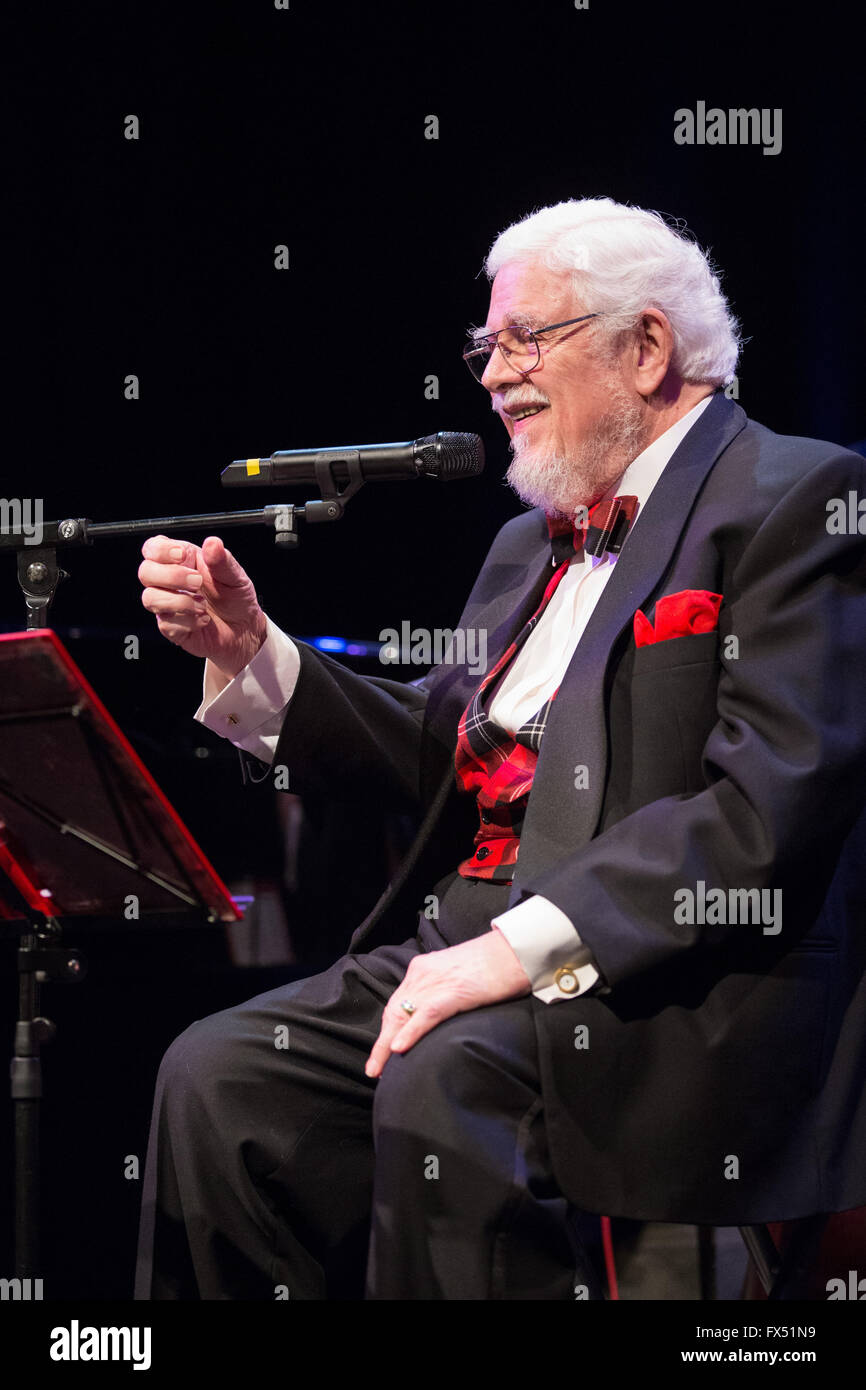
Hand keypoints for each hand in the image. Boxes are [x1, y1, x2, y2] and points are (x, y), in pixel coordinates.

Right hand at [138, 534, 267, 678]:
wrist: (244, 629)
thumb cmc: (236, 598)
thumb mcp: (236, 576)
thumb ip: (222, 560)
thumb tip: (213, 543)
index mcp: (183, 561)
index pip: (153, 548)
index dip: (161, 550)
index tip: (181, 555)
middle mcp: (170, 582)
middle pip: (145, 572)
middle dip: (171, 576)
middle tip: (197, 582)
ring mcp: (168, 605)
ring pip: (150, 598)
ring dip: (180, 602)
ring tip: (203, 605)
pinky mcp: (171, 627)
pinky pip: (166, 624)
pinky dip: (189, 622)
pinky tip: (203, 620)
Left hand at [365, 930, 531, 1078]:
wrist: (515, 951)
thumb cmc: (494, 966)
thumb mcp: (458, 977)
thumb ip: (443, 993)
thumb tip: (435, 1018)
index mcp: (423, 969)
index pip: (398, 1003)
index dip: (389, 1029)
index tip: (384, 1052)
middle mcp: (422, 973)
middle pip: (394, 1012)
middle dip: (382, 1043)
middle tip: (374, 1069)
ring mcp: (436, 981)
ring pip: (403, 1015)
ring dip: (387, 1046)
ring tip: (378, 1069)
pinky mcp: (453, 991)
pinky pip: (425, 1015)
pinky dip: (410, 1033)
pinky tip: (398, 1049)